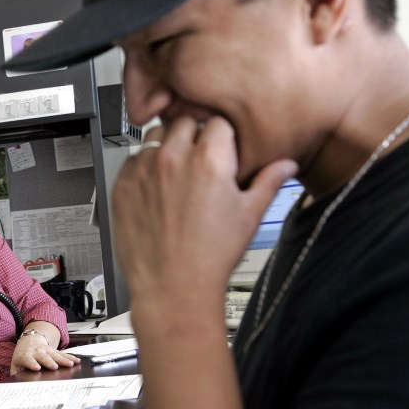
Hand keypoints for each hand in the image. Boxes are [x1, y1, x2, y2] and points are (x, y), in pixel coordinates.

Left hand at [10, 334, 80, 374]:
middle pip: (44, 357)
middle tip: (54, 366)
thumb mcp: (16, 365)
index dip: (32, 363)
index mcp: (25, 356)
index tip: (37, 368)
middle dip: (49, 362)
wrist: (29, 340)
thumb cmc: (22, 356)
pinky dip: (70, 357)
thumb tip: (17, 387)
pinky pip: (63, 354)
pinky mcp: (54, 350)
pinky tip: (77, 361)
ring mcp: (46, 350)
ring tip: (70, 364)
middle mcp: (36, 352)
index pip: (28, 360)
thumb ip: (16, 375)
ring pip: (55, 354)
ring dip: (63, 359)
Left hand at [112, 117, 296, 318]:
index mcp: (210, 160)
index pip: (216, 120)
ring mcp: (144, 170)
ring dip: (167, 146)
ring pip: (155, 136)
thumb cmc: (210, 257)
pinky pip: (133, 160)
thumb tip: (286, 164)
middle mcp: (174, 158)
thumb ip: (268, 182)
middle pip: (184, 121)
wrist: (172, 288)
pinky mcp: (122, 185)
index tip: (222, 148)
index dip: (222, 134)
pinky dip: (144, 167)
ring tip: (176, 174)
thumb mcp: (249, 216)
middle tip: (199, 160)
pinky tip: (156, 189)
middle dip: (194, 134)